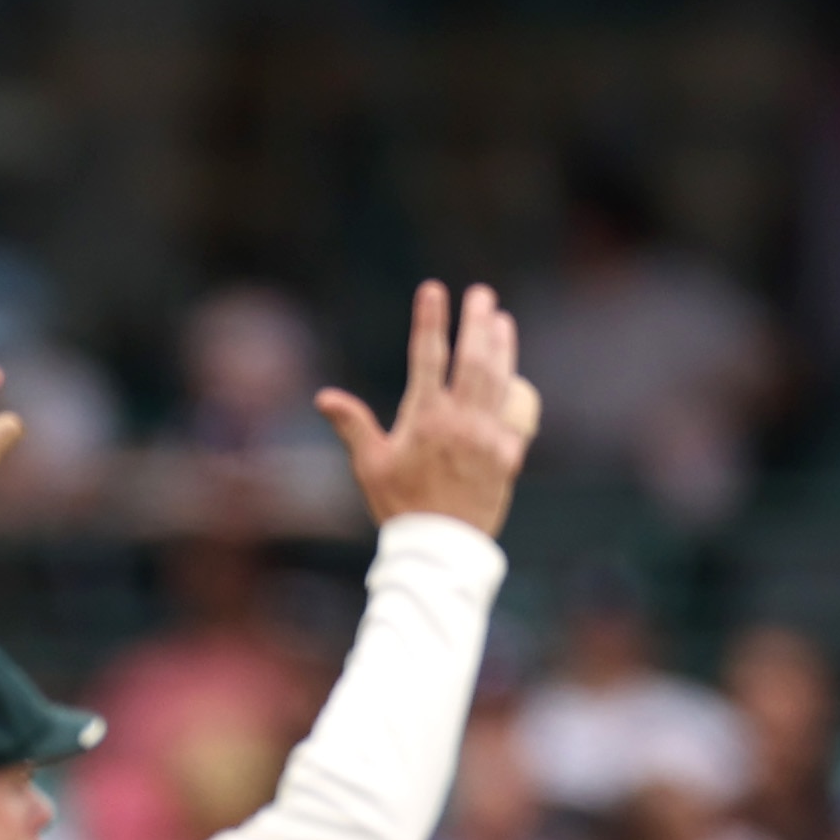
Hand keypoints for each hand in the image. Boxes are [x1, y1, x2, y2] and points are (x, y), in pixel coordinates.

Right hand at [313, 281, 541, 538]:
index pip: (428, 356)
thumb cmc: (399, 506)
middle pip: (473, 358)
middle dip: (477, 321)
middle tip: (481, 293)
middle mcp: (460, 421)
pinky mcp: (508, 453)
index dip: (430, 319)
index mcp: (424, 419)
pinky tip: (514, 372)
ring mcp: (488, 436)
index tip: (433, 290)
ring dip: (501, 345)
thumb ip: (353, 426)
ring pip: (499, 378)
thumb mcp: (370, 466)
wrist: (440, 548)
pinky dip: (514, 387)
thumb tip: (324, 397)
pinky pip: (514, 412)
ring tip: (500, 320)